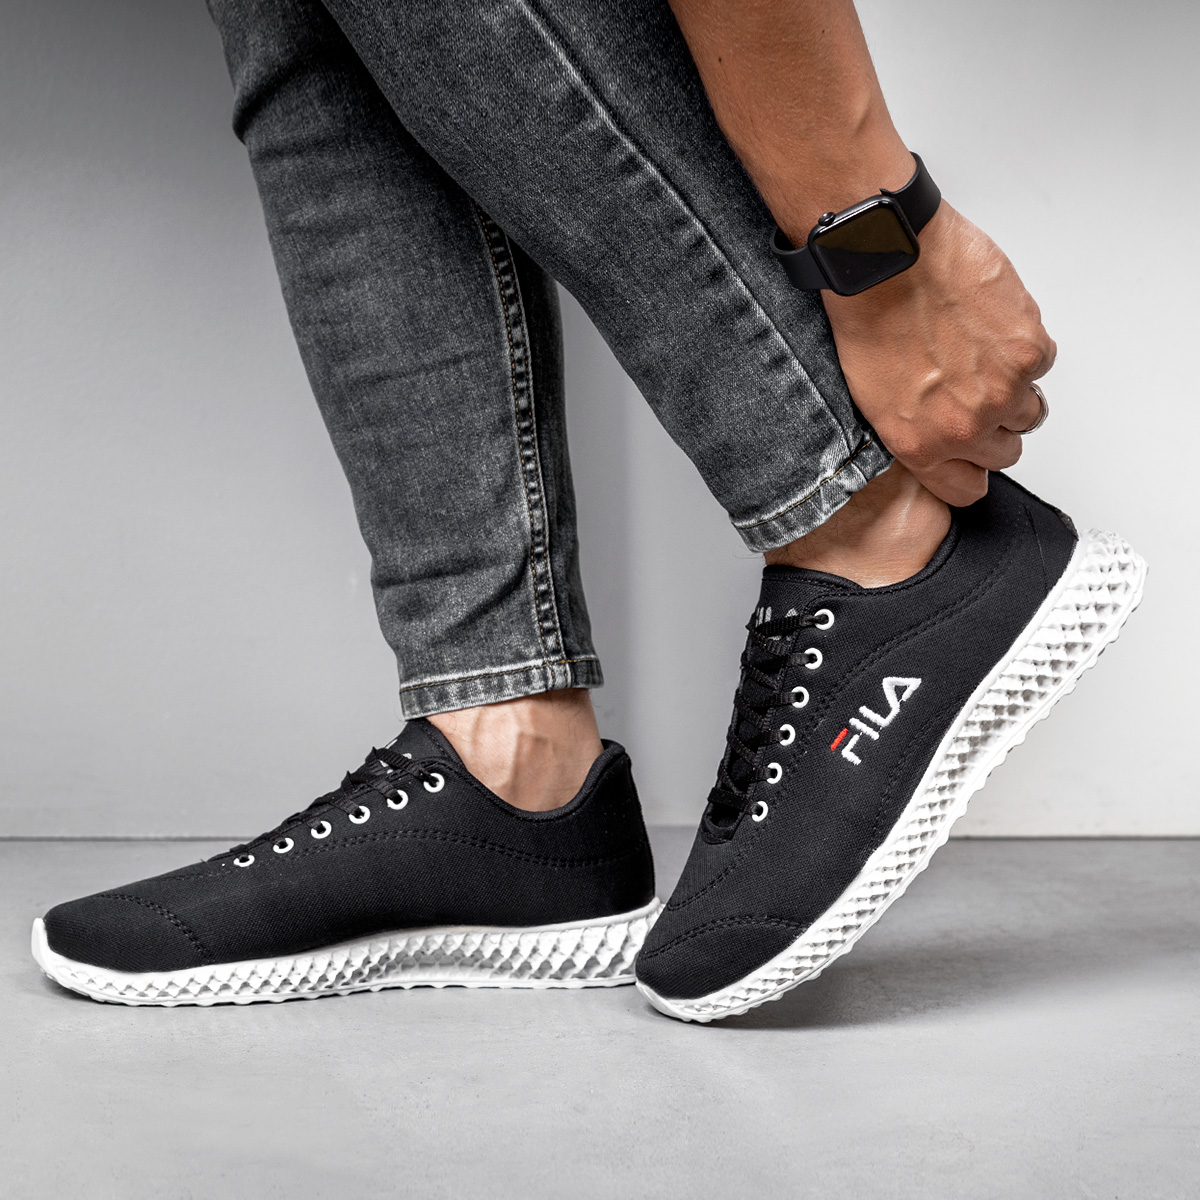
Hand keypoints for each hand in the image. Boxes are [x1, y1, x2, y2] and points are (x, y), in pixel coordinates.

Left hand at [823, 203, 1055, 505]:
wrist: (887, 261)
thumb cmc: (868, 318)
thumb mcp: (872, 398)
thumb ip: (914, 429)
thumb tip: (936, 436)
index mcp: (920, 445)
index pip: (965, 490)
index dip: (970, 470)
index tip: (972, 456)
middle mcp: (965, 427)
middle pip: (1005, 453)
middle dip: (994, 428)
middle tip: (976, 393)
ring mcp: (1002, 391)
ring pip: (1031, 412)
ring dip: (1015, 390)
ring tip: (984, 358)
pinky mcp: (1029, 351)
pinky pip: (1042, 363)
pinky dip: (1024, 346)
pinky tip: (991, 326)